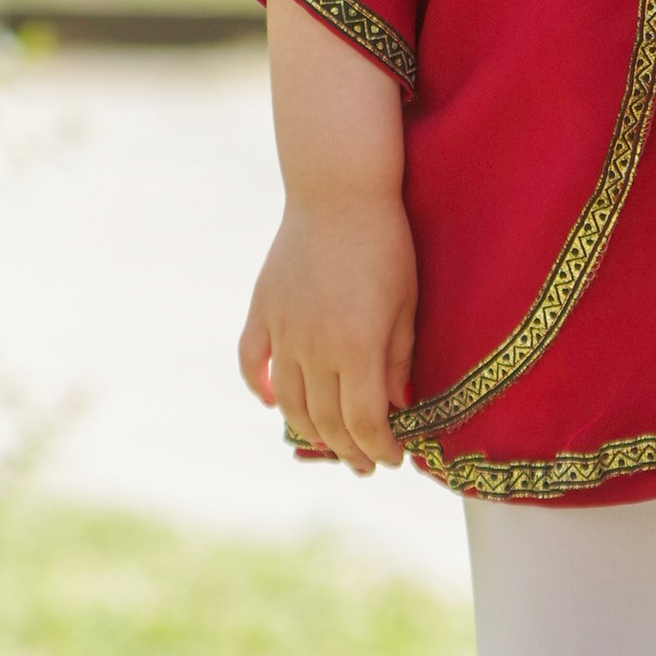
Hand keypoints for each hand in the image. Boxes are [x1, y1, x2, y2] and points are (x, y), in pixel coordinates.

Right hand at [237, 186, 416, 473]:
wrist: (338, 192)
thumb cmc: (386, 246)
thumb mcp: (405, 306)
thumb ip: (397, 361)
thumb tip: (396, 407)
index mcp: (358, 349)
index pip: (365, 422)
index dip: (379, 449)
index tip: (392, 458)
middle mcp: (314, 348)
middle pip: (327, 421)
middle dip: (349, 450)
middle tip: (364, 463)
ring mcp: (282, 330)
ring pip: (287, 402)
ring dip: (308, 430)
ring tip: (327, 442)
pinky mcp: (261, 311)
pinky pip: (250, 362)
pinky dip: (258, 388)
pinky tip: (270, 402)